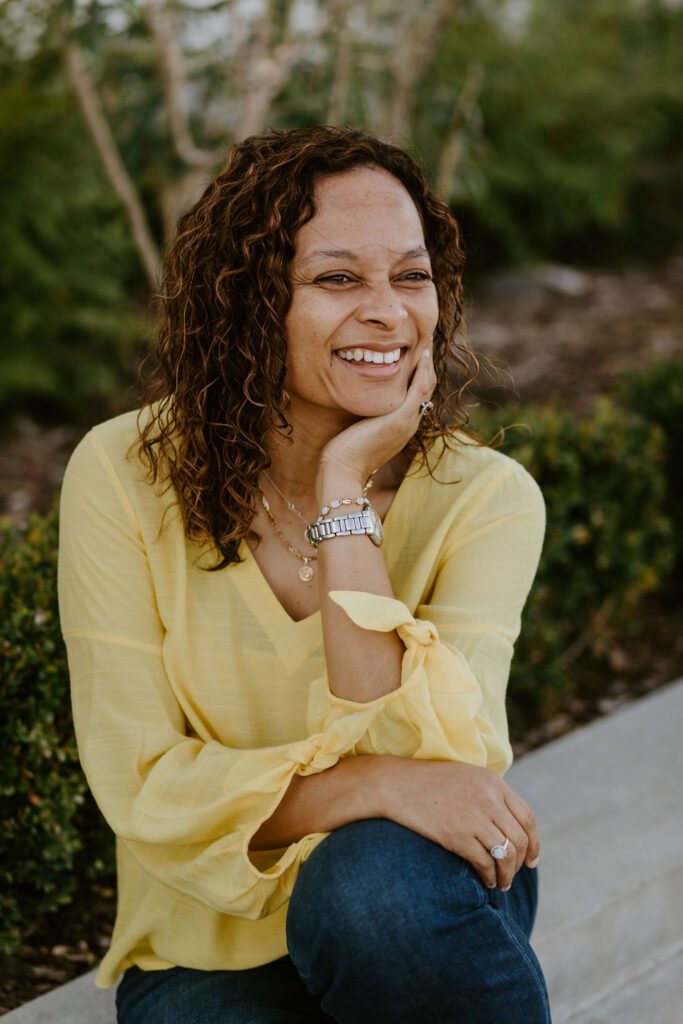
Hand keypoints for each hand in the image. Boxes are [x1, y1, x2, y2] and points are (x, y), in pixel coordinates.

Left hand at [319, 343, 436, 483]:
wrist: (343, 470)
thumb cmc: (344, 452)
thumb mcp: (360, 429)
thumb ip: (366, 414)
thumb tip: (359, 402)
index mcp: (402, 425)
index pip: (418, 394)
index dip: (419, 373)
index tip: (415, 354)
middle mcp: (410, 422)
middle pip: (427, 387)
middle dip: (426, 364)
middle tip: (425, 341)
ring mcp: (408, 420)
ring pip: (427, 385)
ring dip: (428, 362)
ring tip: (426, 341)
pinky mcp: (401, 417)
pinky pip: (420, 387)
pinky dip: (423, 369)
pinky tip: (421, 353)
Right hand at [378, 757, 539, 890]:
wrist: (396, 785)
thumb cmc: (429, 782)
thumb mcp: (467, 777)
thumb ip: (491, 795)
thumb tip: (509, 825)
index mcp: (494, 783)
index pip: (528, 818)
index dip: (534, 843)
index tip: (532, 861)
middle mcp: (489, 799)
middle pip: (520, 839)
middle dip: (520, 864)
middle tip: (513, 876)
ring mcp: (474, 816)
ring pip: (505, 855)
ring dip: (507, 875)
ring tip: (501, 884)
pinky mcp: (457, 834)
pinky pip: (484, 863)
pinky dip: (488, 877)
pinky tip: (485, 881)